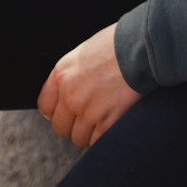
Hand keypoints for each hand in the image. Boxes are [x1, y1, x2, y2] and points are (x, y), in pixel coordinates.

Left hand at [36, 22, 141, 148]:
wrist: (142, 48)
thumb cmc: (117, 44)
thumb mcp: (85, 52)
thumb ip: (73, 74)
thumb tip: (70, 90)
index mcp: (61, 74)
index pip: (45, 107)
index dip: (57, 112)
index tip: (67, 112)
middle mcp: (69, 95)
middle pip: (60, 127)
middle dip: (73, 125)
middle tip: (89, 118)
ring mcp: (87, 111)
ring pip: (79, 138)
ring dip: (90, 133)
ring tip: (104, 119)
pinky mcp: (107, 123)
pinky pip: (98, 142)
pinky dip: (104, 137)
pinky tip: (113, 124)